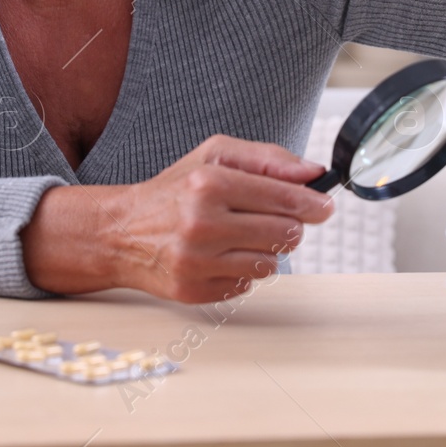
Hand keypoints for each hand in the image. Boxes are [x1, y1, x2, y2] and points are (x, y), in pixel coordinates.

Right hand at [21, 135, 334, 303]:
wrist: (120, 232)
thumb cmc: (173, 190)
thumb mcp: (214, 155)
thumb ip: (267, 158)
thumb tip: (312, 173)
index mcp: (208, 182)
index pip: (282, 196)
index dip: (312, 202)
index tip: (325, 206)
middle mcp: (201, 223)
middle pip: (284, 233)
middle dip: (289, 226)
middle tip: (277, 219)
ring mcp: (196, 262)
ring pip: (270, 264)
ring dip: (266, 250)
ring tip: (241, 236)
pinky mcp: (193, 291)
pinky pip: (246, 285)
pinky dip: (242, 271)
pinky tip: (221, 255)